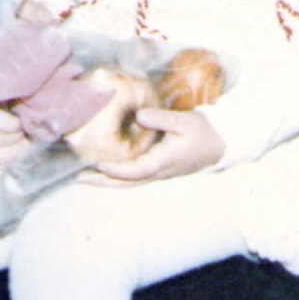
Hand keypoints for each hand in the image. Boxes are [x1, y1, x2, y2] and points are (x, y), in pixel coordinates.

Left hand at [83, 107, 225, 184]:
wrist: (219, 143)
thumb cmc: (202, 131)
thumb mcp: (184, 121)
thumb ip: (161, 119)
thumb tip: (139, 117)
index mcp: (163, 162)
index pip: (135, 171)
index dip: (116, 170)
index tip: (98, 164)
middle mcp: (157, 172)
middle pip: (126, 183)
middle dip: (102, 181)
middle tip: (79, 177)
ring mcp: (157, 173)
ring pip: (128, 182)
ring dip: (107, 181)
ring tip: (84, 175)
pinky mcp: (157, 169)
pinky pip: (133, 176)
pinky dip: (117, 175)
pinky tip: (104, 169)